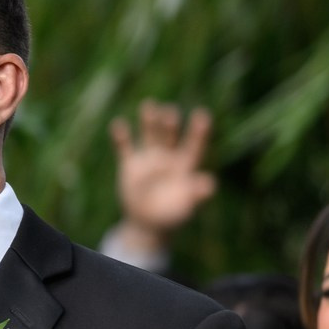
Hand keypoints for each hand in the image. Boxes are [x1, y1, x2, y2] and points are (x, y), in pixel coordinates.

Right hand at [109, 101, 215, 260]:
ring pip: (149, 136)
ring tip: (149, 105)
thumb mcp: (185, 207)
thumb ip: (196, 194)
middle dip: (170, 124)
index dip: (198, 132)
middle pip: (170, 136)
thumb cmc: (171, 215)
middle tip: (170, 111)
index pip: (193, 146)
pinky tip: (118, 124)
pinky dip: (121, 137)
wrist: (147, 224)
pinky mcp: (130, 166)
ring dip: (149, 121)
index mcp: (184, 166)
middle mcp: (168, 158)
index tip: (202, 115)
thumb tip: (210, 184)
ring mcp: (148, 160)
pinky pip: (125, 148)